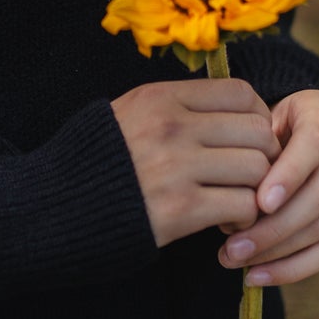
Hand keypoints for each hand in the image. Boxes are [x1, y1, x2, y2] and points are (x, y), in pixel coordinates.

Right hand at [111, 78, 280, 250]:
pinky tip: (225, 225)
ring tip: (238, 203)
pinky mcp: (180, 209)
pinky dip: (244, 219)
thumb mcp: (129, 113)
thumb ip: (175, 107)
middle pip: (258, 131)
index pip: (241, 94)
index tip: (246, 143)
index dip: (257, 119)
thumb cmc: (96, 162)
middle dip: (265, 158)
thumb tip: (229, 110)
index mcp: (160, 97)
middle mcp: (171, 125)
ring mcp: (176, 166)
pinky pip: (243, 205)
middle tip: (249, 179)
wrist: (53, 207)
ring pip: (258, 168)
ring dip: (257, 191)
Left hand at [216, 89, 318, 286]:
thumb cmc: (264, 122)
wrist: (297, 124)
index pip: (313, 141)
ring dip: (278, 252)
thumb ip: (248, 144)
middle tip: (233, 246)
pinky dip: (294, 268)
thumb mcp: (255, 117)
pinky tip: (258, 276)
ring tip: (236, 261)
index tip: (259, 202)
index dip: (289, 174)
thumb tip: (232, 200)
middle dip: (275, 226)